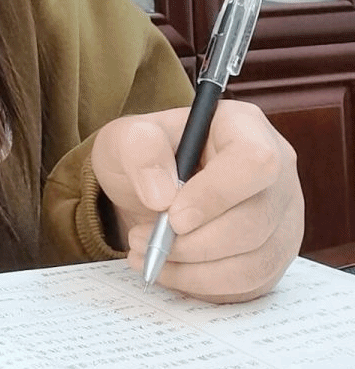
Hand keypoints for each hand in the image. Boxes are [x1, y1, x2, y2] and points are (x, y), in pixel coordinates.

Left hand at [90, 100, 303, 302]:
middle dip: (195, 241)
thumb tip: (162, 197)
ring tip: (148, 254)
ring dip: (196, 268)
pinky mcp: (275, 252)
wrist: (150, 184)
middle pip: (256, 219)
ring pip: (256, 258)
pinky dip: (204, 283)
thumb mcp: (127, 138)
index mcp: (243, 126)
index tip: (173, 216)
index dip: (216, 195)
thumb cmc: (145, 153)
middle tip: (143, 239)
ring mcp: (281, 215)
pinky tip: (170, 270)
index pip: (254, 161)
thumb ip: (140, 152)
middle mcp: (276, 170)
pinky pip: (251, 282)